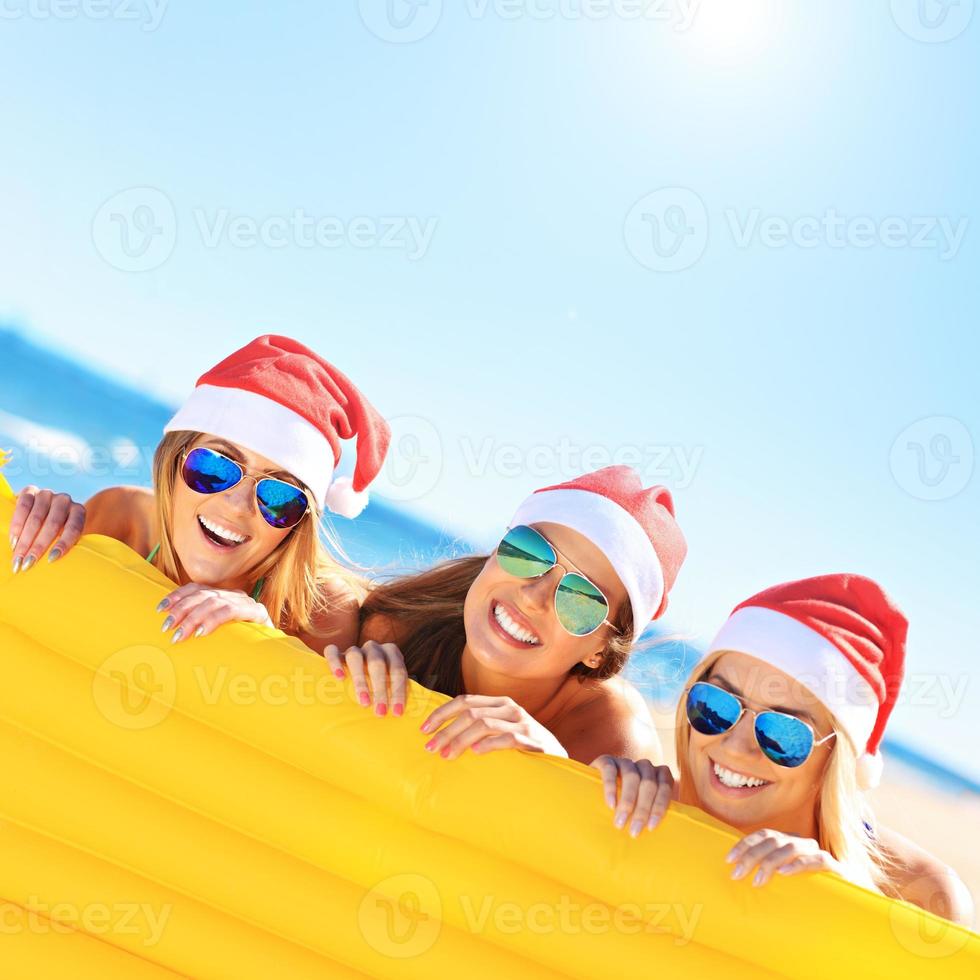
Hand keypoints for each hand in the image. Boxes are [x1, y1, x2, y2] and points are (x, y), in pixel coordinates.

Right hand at [9, 486, 85, 571]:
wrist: (46, 508)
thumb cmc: (58, 530)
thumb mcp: (66, 536)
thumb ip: (67, 545)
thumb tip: (59, 567)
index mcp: (78, 512)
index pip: (74, 528)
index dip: (64, 544)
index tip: (51, 560)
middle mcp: (65, 500)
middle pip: (52, 524)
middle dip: (38, 546)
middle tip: (28, 564)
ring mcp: (48, 494)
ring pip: (36, 517)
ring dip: (25, 539)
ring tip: (18, 556)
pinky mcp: (31, 490)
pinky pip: (23, 506)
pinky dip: (17, 525)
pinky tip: (13, 540)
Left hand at [157, 583, 273, 642]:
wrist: (273, 654)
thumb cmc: (240, 645)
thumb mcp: (217, 633)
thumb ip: (200, 625)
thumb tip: (170, 630)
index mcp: (224, 595)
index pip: (197, 588)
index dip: (177, 596)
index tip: (160, 609)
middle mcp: (235, 595)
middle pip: (203, 594)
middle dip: (181, 609)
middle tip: (167, 627)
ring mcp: (247, 603)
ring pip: (214, 602)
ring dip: (193, 618)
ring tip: (181, 635)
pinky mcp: (257, 613)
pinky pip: (231, 611)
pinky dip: (214, 620)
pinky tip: (202, 632)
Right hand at [324, 641, 407, 716]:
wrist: (359, 671)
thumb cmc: (379, 684)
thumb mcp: (391, 685)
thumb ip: (397, 691)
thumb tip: (407, 713)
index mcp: (391, 652)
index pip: (398, 670)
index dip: (399, 691)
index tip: (397, 712)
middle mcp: (373, 648)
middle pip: (377, 664)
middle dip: (380, 689)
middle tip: (380, 712)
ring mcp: (354, 648)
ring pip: (355, 657)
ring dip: (360, 680)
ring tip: (363, 702)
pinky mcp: (336, 653)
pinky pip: (332, 651)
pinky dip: (335, 663)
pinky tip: (340, 678)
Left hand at [419, 694, 566, 759]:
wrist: (559, 761)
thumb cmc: (524, 748)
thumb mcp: (502, 730)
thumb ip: (480, 727)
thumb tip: (444, 735)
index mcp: (500, 703)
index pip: (465, 700)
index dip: (442, 713)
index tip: (424, 729)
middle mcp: (510, 708)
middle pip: (470, 713)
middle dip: (446, 730)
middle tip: (430, 748)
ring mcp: (522, 722)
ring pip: (483, 724)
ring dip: (460, 739)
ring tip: (446, 756)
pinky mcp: (532, 739)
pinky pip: (506, 738)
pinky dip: (488, 744)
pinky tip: (476, 753)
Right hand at [590, 756, 673, 836]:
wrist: (595, 789)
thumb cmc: (624, 806)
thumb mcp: (640, 807)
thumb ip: (651, 814)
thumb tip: (661, 840)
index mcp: (657, 774)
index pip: (665, 785)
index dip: (660, 806)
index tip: (650, 827)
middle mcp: (643, 765)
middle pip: (649, 783)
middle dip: (642, 809)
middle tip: (634, 831)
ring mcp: (624, 761)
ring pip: (632, 776)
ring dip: (627, 801)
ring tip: (620, 822)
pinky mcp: (606, 760)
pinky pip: (610, 770)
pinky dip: (611, 788)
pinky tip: (610, 804)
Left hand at [726, 829, 842, 886]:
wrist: (848, 901)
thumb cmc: (809, 889)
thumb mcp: (783, 879)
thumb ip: (766, 872)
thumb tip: (738, 874)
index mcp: (789, 842)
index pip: (763, 835)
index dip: (745, 844)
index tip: (729, 859)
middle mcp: (802, 843)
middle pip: (772, 841)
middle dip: (751, 856)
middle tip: (737, 874)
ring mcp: (818, 853)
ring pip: (791, 847)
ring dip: (770, 863)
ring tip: (758, 881)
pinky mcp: (835, 867)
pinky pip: (817, 860)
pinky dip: (799, 864)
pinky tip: (785, 873)